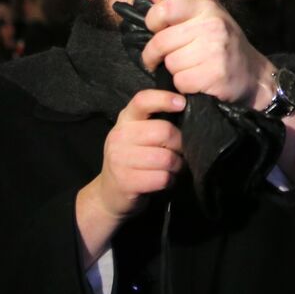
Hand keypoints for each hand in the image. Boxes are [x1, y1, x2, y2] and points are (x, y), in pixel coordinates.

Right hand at [76, 89, 185, 263]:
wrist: (109, 194)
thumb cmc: (133, 160)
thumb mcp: (138, 135)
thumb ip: (155, 121)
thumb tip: (185, 110)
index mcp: (126, 119)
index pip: (143, 100)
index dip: (164, 99)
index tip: (182, 103)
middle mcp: (119, 135)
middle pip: (164, 131)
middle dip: (180, 145)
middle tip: (180, 153)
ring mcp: (119, 158)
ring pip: (166, 158)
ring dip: (177, 166)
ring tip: (173, 168)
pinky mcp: (125, 181)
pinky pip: (161, 178)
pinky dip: (169, 181)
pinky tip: (165, 181)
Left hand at [142, 0, 272, 108]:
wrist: (254, 73)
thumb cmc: (223, 45)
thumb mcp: (206, 19)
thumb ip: (179, 9)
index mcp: (206, 8)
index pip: (165, 8)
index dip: (153, 21)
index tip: (156, 31)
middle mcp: (212, 25)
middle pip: (161, 42)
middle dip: (155, 55)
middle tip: (160, 60)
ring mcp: (215, 49)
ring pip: (170, 64)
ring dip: (175, 71)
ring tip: (190, 68)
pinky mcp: (216, 73)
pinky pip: (181, 81)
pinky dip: (184, 85)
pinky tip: (197, 81)